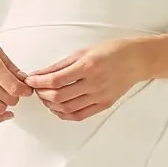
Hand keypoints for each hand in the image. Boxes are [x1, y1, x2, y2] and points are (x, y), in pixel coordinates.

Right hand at [0, 22, 31, 121]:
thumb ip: (9, 64)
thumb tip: (23, 78)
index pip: (15, 87)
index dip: (25, 91)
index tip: (28, 90)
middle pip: (9, 99)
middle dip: (16, 95)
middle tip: (16, 89)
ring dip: (6, 104)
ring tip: (6, 95)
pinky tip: (3, 114)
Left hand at [24, 37, 149, 120]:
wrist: (137, 60)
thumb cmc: (111, 51)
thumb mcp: (84, 51)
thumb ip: (61, 64)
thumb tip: (40, 73)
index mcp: (88, 66)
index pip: (56, 80)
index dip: (39, 82)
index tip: (30, 80)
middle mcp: (94, 83)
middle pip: (59, 96)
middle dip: (42, 94)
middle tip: (36, 89)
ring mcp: (100, 96)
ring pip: (67, 108)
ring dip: (51, 105)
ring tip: (46, 98)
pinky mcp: (104, 104)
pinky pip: (80, 115)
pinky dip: (65, 114)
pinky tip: (58, 108)